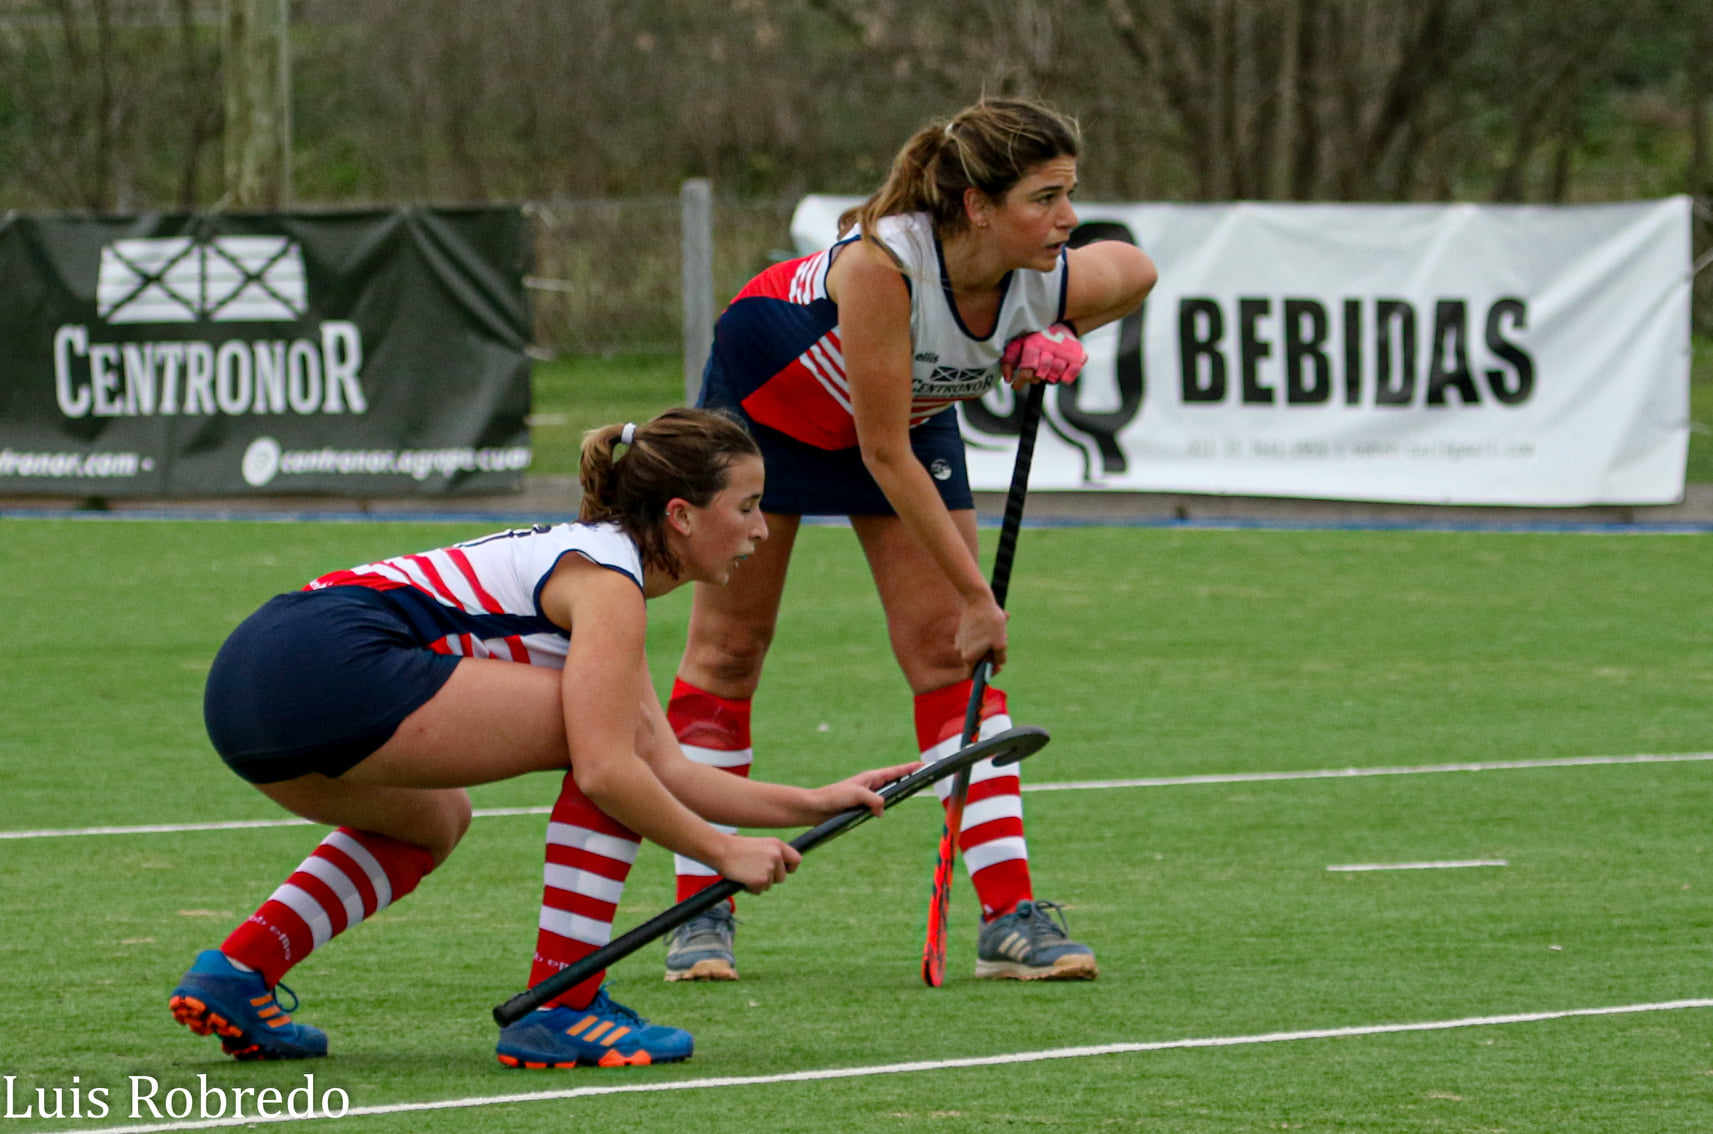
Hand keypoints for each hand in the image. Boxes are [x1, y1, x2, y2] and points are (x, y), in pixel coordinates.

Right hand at [715, 834, 800, 893]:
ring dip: (758, 883)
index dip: (790, 868)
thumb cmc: (734, 848)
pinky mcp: (761, 879)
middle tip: (754, 872)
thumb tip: (779, 870)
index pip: (796, 859)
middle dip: (770, 879)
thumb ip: (770, 855)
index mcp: (777, 845)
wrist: (720, 849)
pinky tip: (741, 878)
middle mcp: (776, 855)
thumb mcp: (758, 846)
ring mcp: (770, 868)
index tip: (784, 871)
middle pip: (781, 878)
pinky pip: (759, 891)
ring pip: (769, 886)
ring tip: (745, 872)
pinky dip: (750, 888)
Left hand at [806, 761, 923, 818]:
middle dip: (907, 780)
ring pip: (886, 797)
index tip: (923, 765)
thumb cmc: (833, 796)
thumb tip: (882, 810)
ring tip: (909, 792)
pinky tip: (883, 813)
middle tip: (923, 778)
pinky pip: (877, 808)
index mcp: (871, 778)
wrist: (815, 808)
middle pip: (894, 782)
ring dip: (895, 796)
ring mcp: (866, 797)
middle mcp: (870, 786)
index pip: (895, 772)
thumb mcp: (857, 795)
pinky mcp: (860, 808)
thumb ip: (875, 801)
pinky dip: (882, 809)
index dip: (909, 768)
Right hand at [955, 593, 1008, 673]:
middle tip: (1002, 645)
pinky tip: (994, 623)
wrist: (977, 599)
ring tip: (1001, 631)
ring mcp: (961, 639)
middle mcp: (961, 650)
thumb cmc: (990, 622)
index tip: (997, 667)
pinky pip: (975, 637)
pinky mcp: (963, 630)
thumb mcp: (1001, 643)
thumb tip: (998, 663)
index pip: (973, 675)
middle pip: (978, 660)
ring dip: (990, 643)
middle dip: (991, 654)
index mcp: (969, 657)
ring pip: (978, 647)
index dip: (986, 674)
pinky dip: (985, 634)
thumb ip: (1000, 658)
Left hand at [1002, 322, 1083, 386]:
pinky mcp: (1077, 354)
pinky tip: (1060, 372)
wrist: (1061, 319)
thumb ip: (1009, 361)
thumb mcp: (1017, 344)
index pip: (1028, 368)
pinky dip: (1066, 378)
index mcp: (1034, 343)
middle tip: (1035, 373)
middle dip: (1036, 378)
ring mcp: (1065, 351)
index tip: (1016, 385)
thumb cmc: (1034, 335)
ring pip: (1056, 375)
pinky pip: (1072, 374)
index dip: (1021, 380)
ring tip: (1047, 371)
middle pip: (1042, 374)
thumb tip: (1008, 379)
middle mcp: (1050, 346)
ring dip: (1049, 377)